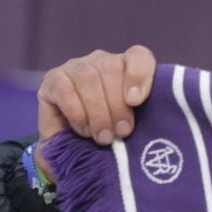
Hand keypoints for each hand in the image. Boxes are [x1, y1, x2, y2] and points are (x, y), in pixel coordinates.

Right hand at [34, 46, 156, 182]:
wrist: (72, 154)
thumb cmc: (110, 139)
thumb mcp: (131, 128)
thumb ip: (146, 118)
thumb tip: (159, 124)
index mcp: (127, 68)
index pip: (139, 56)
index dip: (139, 75)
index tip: (136, 101)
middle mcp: (101, 62)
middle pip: (111, 68)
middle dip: (117, 105)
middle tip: (121, 133)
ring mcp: (75, 68)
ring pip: (88, 77)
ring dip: (97, 111)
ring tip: (103, 136)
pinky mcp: (52, 80)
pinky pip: (65, 89)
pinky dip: (76, 112)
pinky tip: (83, 129)